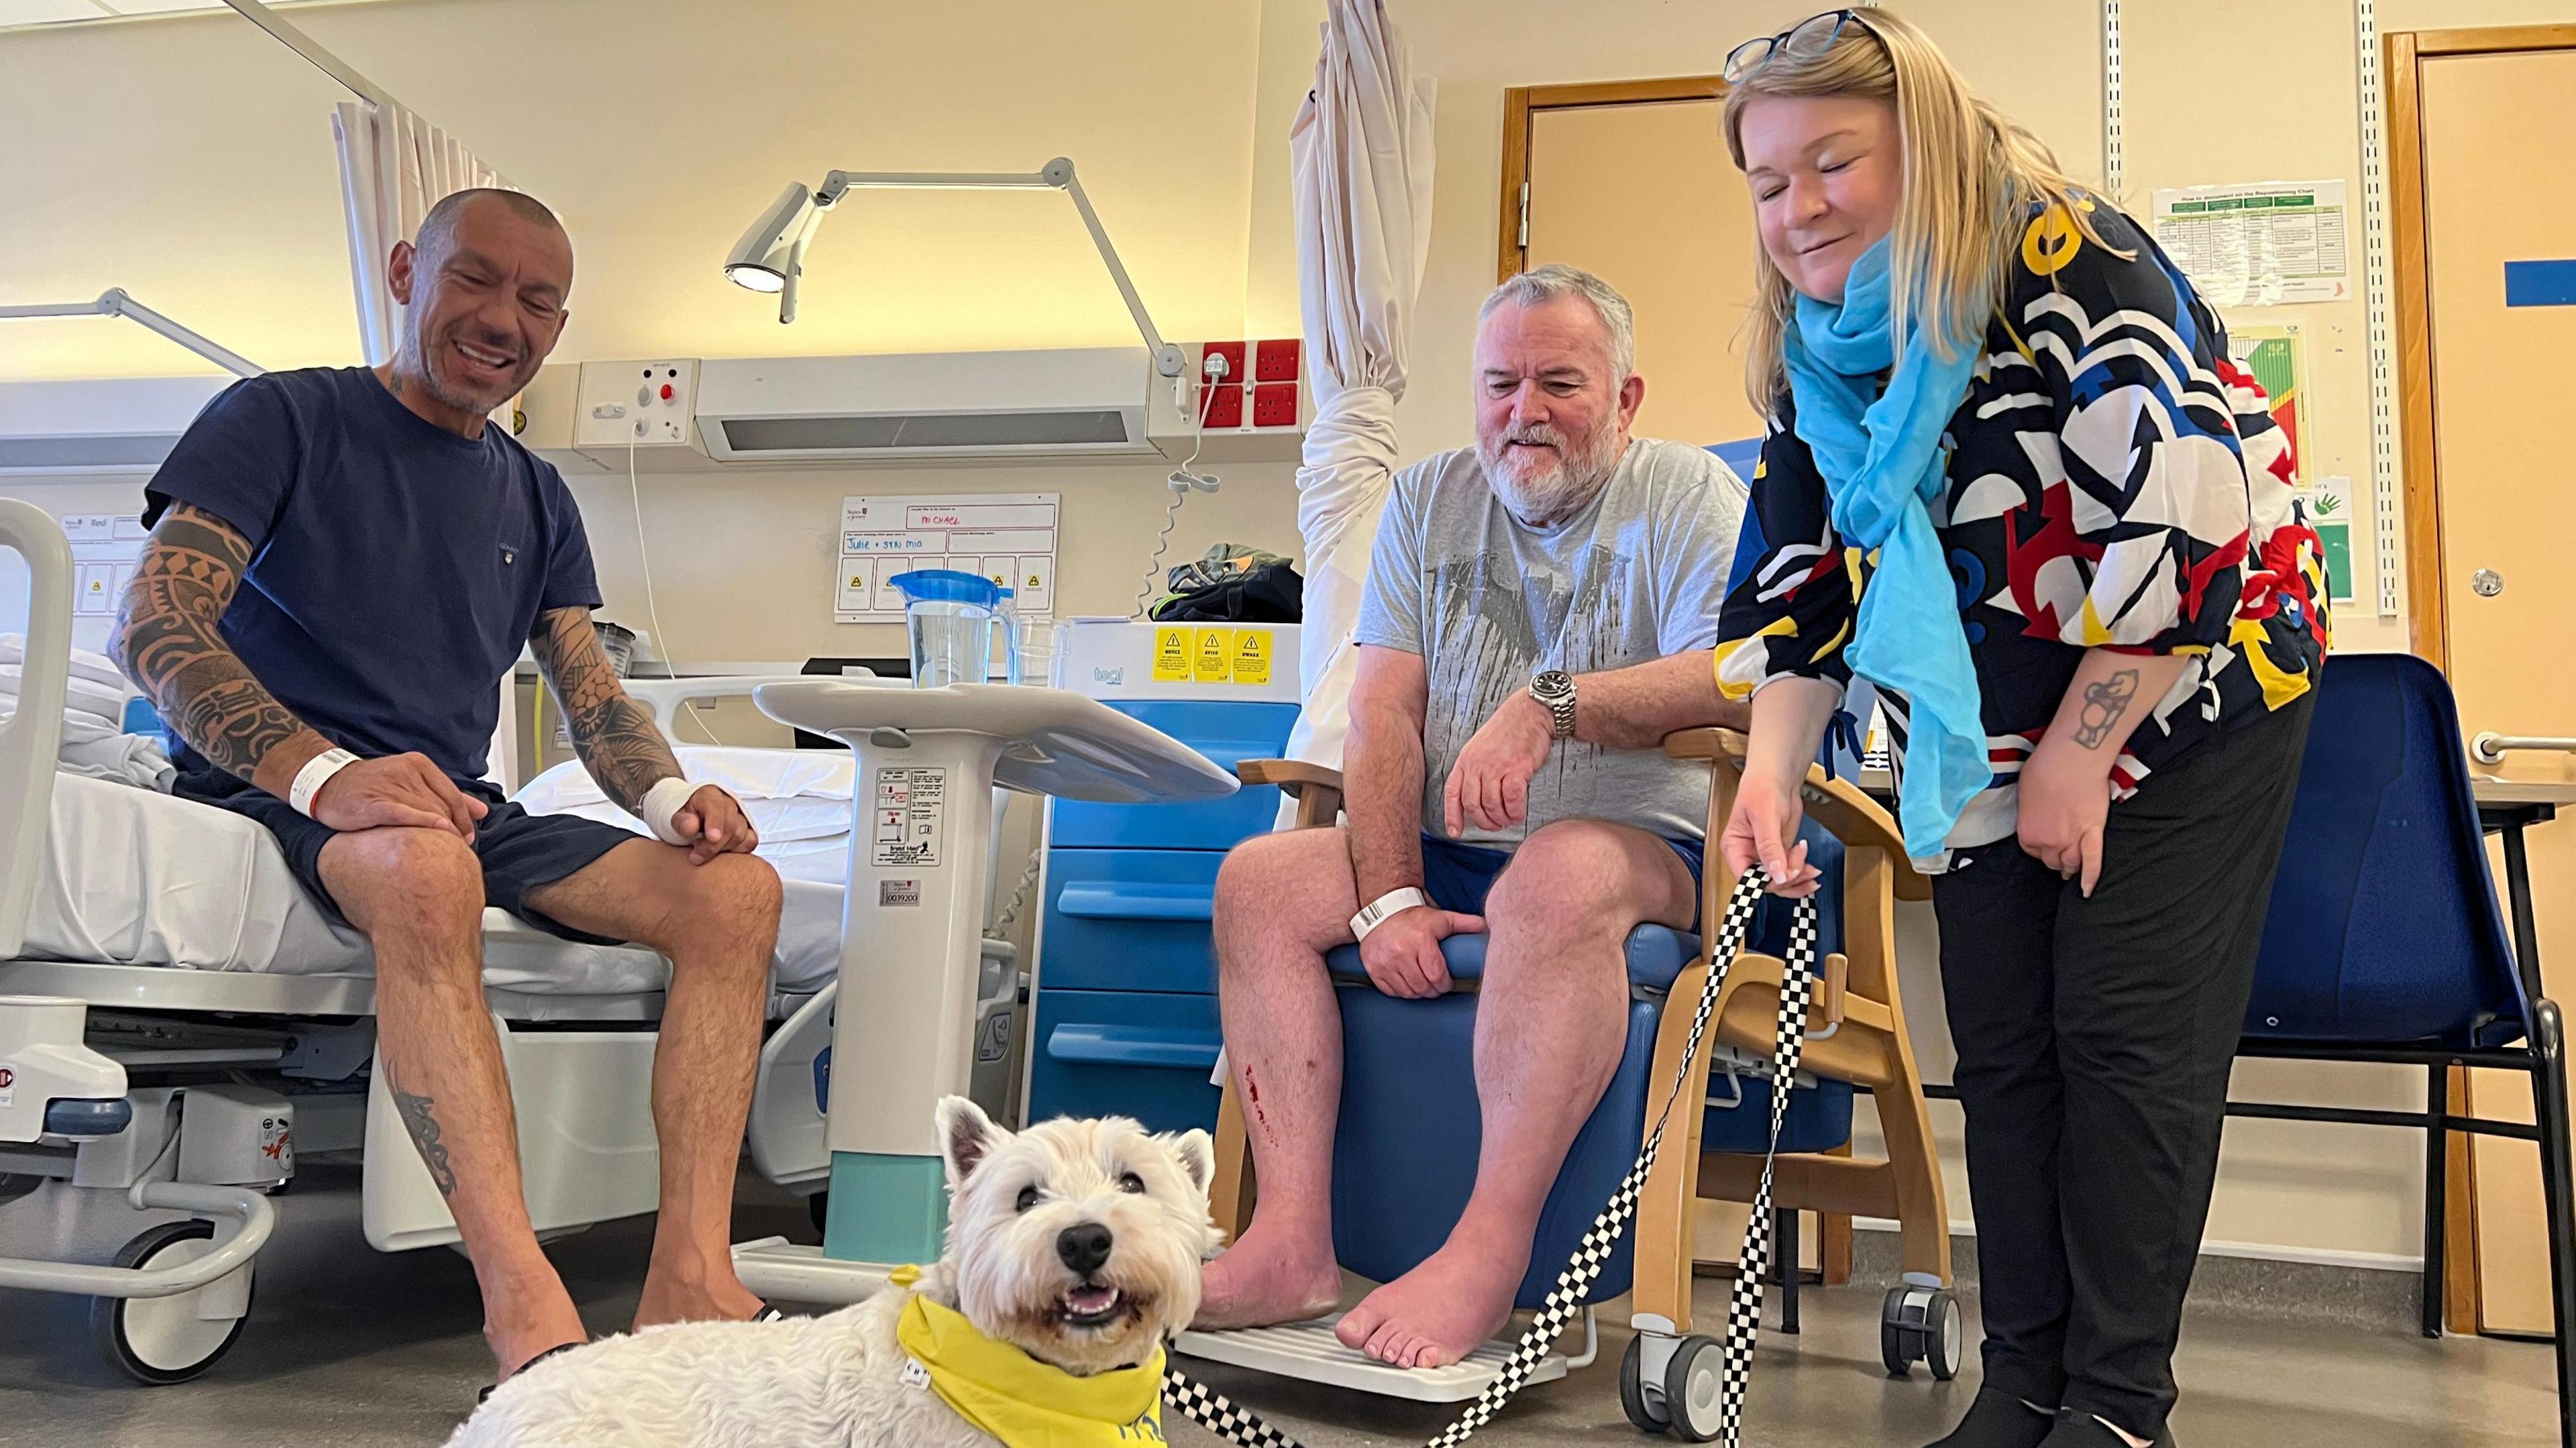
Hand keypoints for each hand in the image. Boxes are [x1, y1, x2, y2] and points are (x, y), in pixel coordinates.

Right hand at [310, 753, 488, 840]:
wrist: (327, 784)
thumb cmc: (371, 787)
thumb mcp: (411, 783)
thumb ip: (446, 795)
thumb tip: (482, 811)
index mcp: (419, 765)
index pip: (453, 795)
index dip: (464, 819)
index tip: (468, 836)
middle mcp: (408, 772)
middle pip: (443, 806)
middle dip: (455, 829)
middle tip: (458, 849)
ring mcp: (392, 786)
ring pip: (428, 812)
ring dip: (441, 834)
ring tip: (444, 852)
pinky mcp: (376, 803)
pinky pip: (407, 815)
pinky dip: (425, 825)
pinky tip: (436, 836)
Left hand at [671, 784, 760, 864]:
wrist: (692, 818)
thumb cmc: (685, 817)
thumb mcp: (675, 817)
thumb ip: (681, 822)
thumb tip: (691, 827)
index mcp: (709, 795)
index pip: (717, 807)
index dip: (716, 823)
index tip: (712, 838)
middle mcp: (729, 802)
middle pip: (730, 825)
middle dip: (713, 846)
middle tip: (695, 856)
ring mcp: (740, 815)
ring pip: (740, 835)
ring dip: (722, 849)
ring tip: (703, 849)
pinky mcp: (748, 829)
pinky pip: (750, 841)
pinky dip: (738, 850)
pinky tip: (721, 852)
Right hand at [1357, 905, 1483, 999]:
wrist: (1381, 912)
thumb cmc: (1414, 918)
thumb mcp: (1441, 919)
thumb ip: (1465, 924)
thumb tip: (1488, 927)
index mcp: (1420, 940)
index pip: (1437, 975)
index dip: (1445, 984)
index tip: (1447, 983)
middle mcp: (1400, 953)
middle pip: (1423, 987)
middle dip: (1434, 990)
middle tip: (1437, 986)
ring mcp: (1384, 962)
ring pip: (1408, 992)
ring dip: (1419, 992)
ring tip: (1423, 984)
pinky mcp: (1373, 969)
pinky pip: (1391, 991)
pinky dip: (1402, 991)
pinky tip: (1408, 982)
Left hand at [1442, 692, 1554, 837]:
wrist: (1531, 712)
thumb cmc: (1509, 730)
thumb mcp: (1481, 746)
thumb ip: (1475, 768)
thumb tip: (1476, 796)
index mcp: (1466, 759)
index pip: (1453, 792)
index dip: (1452, 815)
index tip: (1455, 833)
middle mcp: (1477, 764)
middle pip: (1472, 804)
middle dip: (1483, 822)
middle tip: (1495, 826)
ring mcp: (1496, 766)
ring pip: (1491, 805)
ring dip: (1501, 818)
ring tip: (1509, 819)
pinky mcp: (1516, 768)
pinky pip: (1511, 799)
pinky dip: (1514, 811)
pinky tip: (1518, 813)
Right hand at [1719, 773, 1819, 897]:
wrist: (1778, 775)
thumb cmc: (1762, 787)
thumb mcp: (1765, 818)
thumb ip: (1770, 848)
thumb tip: (1776, 876)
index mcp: (1734, 848)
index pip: (1746, 878)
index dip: (1767, 882)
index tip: (1786, 876)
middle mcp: (1747, 855)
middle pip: (1766, 883)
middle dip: (1788, 879)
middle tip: (1803, 865)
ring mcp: (1765, 855)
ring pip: (1780, 880)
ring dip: (1798, 878)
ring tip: (1811, 867)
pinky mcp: (1781, 852)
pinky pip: (1790, 871)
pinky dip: (1802, 871)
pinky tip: (1810, 865)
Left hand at [2016, 739, 2112, 894]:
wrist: (2071, 759)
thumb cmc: (2044, 769)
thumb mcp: (2025, 793)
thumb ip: (2030, 813)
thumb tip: (2036, 816)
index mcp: (2028, 834)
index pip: (2033, 851)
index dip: (2040, 847)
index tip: (2045, 843)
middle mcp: (2049, 843)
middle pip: (2052, 860)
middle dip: (2054, 858)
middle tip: (2059, 855)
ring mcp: (2072, 841)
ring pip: (2071, 864)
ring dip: (2070, 868)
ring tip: (2071, 872)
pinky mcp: (2093, 834)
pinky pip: (2093, 863)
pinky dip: (2091, 878)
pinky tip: (2088, 890)